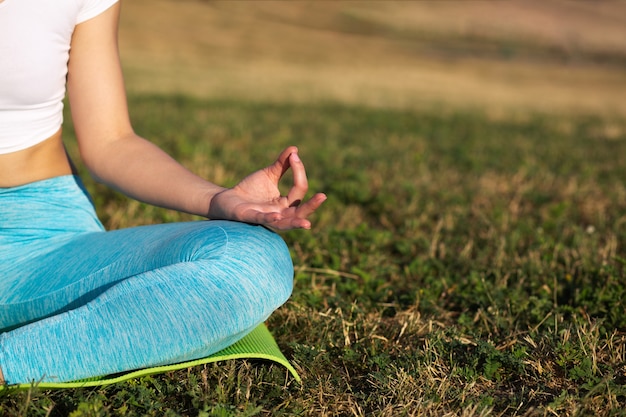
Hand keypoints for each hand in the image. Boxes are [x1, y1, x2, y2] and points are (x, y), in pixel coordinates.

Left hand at [207, 146, 326, 229]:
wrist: (227, 198)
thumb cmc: (250, 189)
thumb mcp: (269, 174)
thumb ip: (282, 164)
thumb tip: (294, 149)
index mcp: (285, 203)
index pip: (299, 190)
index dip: (299, 171)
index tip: (294, 156)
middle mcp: (280, 213)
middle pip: (300, 212)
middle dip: (312, 206)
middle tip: (323, 196)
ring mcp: (267, 217)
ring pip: (285, 224)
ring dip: (296, 223)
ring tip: (307, 223)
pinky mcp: (252, 217)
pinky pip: (263, 220)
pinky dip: (270, 218)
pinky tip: (276, 216)